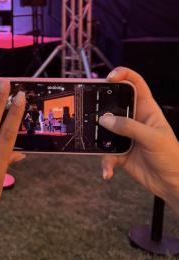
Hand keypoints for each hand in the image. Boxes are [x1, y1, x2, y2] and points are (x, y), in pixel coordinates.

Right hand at [99, 67, 178, 211]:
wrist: (173, 184)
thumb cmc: (172, 157)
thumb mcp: (154, 138)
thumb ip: (129, 127)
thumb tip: (105, 120)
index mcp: (146, 109)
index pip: (135, 84)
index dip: (123, 75)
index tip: (109, 78)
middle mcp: (133, 119)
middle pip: (113, 104)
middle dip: (100, 104)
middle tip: (89, 106)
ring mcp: (125, 135)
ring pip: (104, 129)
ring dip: (98, 136)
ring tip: (93, 141)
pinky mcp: (119, 152)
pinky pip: (106, 154)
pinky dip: (105, 164)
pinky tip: (107, 172)